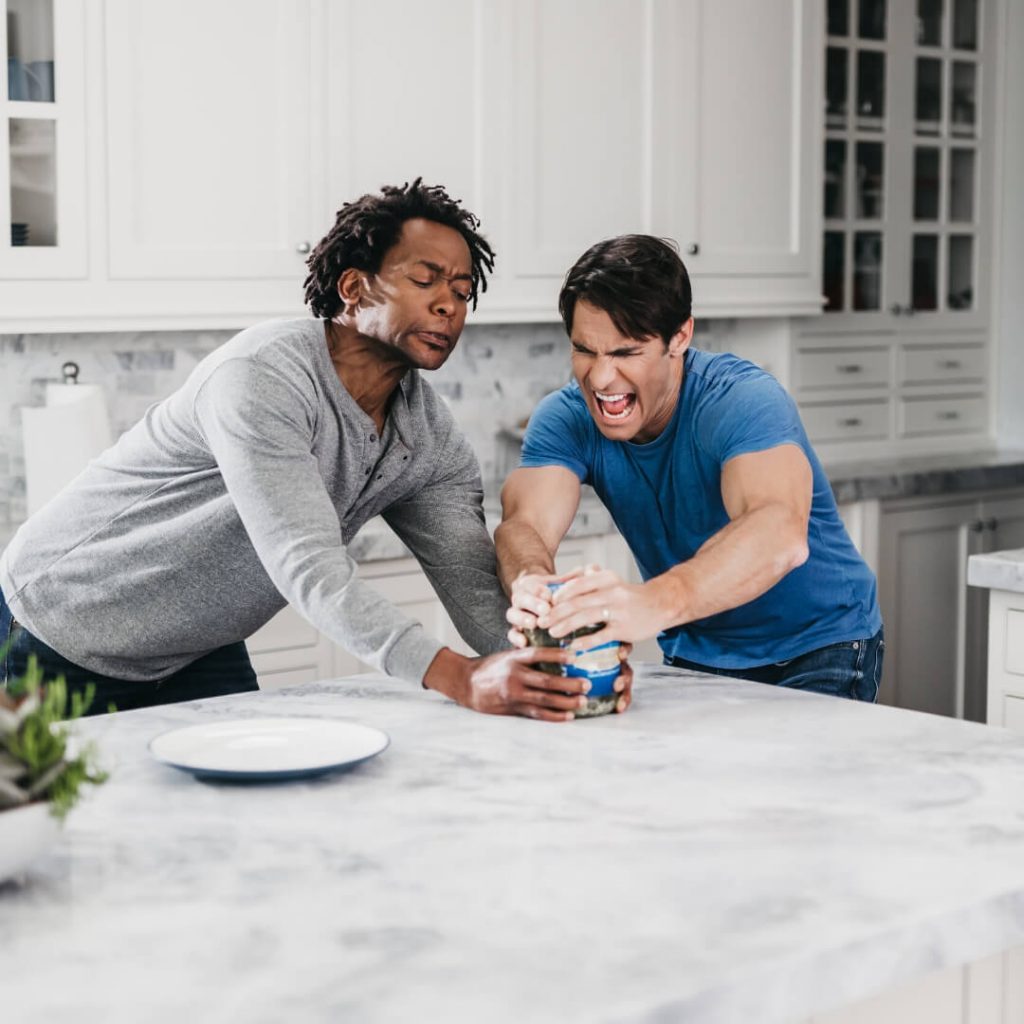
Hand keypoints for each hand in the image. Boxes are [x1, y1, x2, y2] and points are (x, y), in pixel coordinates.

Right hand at [424, 646, 591, 722]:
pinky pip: (536, 714)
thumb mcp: (507, 655)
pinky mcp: (512, 709)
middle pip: (546, 680)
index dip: (557, 654)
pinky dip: (554, 716)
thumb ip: (527, 655)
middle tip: (587, 684)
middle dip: (569, 683)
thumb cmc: (492, 667)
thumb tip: (557, 652)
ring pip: (544, 699)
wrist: (466, 684)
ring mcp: (513, 694)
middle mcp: (514, 675)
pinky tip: (568, 716)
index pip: (538, 654)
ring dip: (566, 701)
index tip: (575, 655)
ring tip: (582, 701)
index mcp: (513, 658)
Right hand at [506, 565, 591, 648]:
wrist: (543, 606)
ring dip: (522, 619)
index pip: (531, 585)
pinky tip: (524, 643)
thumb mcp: (563, 583)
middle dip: (533, 604)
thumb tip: (591, 570)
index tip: (549, 595)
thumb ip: (575, 578)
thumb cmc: (556, 594)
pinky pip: (511, 634)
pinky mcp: (516, 631)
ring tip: (534, 624)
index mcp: (529, 584)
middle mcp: (520, 599)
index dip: (539, 590)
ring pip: (512, 615)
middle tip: (546, 610)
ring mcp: (517, 614)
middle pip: (521, 599)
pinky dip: (515, 639)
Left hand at [542, 568, 666, 649]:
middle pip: (577, 602)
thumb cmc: (632, 595)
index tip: (546, 604)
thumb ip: (591, 580)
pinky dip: (586, 641)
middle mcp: (611, 592)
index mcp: (606, 579)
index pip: (576, 585)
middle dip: (556, 613)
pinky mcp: (624, 628)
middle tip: (542, 621)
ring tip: (552, 632)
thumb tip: (566, 583)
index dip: (559, 596)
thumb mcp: (613, 581)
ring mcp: (618, 610)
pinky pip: (601, 635)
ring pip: (585, 617)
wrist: (661, 603)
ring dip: (565, 625)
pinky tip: (573, 645)